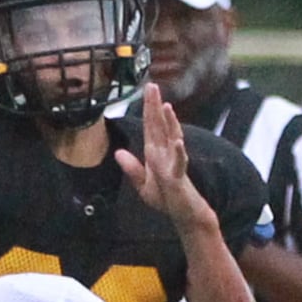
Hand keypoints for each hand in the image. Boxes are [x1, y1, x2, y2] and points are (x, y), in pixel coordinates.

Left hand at [115, 84, 215, 233]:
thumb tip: (118, 153)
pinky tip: (178, 142)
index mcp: (154, 153)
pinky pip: (179, 164)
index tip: (148, 89)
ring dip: (170, 123)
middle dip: (155, 107)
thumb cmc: (166, 199)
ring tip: (166, 106)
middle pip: (159, 127)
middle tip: (152, 86)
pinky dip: (179, 153)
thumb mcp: (143, 185)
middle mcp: (164, 154)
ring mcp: (173, 164)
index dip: (148, 108)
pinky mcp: (178, 178)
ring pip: (171, 139)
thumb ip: (132, 169)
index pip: (150, 127)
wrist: (184, 214)